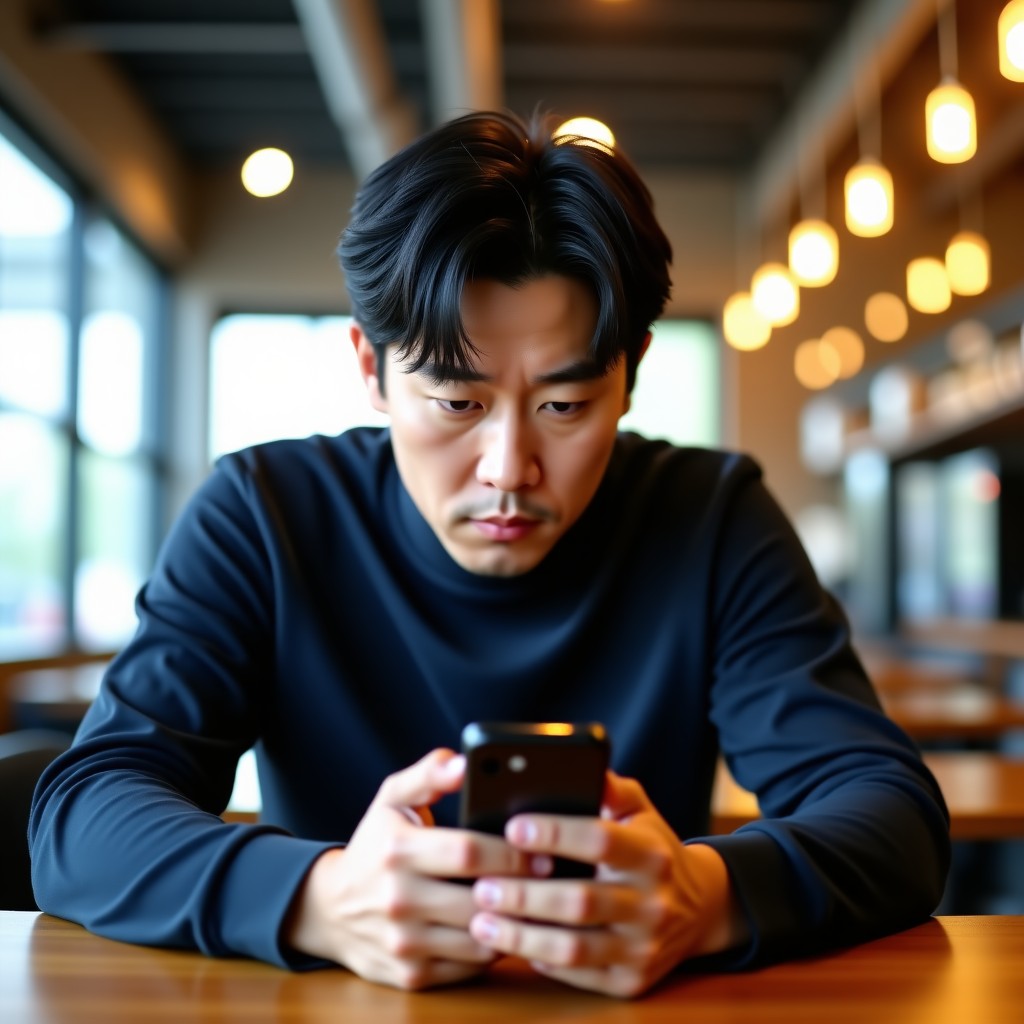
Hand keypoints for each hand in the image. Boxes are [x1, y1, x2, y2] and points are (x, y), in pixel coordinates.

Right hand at [283, 748, 541, 989]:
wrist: (329, 908)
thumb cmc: (374, 844)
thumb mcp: (392, 798)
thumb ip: (429, 774)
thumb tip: (464, 762)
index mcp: (397, 851)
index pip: (469, 852)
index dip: (512, 852)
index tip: (541, 850)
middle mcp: (397, 900)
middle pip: (480, 898)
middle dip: (521, 889)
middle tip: (549, 878)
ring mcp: (403, 944)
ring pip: (480, 939)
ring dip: (512, 923)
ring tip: (532, 903)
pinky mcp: (410, 977)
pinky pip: (469, 968)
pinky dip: (491, 949)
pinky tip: (503, 928)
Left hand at [467, 772, 748, 996]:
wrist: (700, 910)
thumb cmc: (652, 850)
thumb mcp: (640, 811)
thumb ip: (610, 786)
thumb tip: (577, 758)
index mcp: (651, 853)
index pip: (600, 840)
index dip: (555, 833)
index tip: (512, 827)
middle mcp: (652, 903)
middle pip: (580, 901)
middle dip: (524, 894)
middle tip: (481, 885)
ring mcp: (643, 947)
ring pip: (574, 948)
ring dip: (522, 936)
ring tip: (482, 921)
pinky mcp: (632, 982)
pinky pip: (578, 976)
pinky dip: (541, 961)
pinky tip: (513, 944)